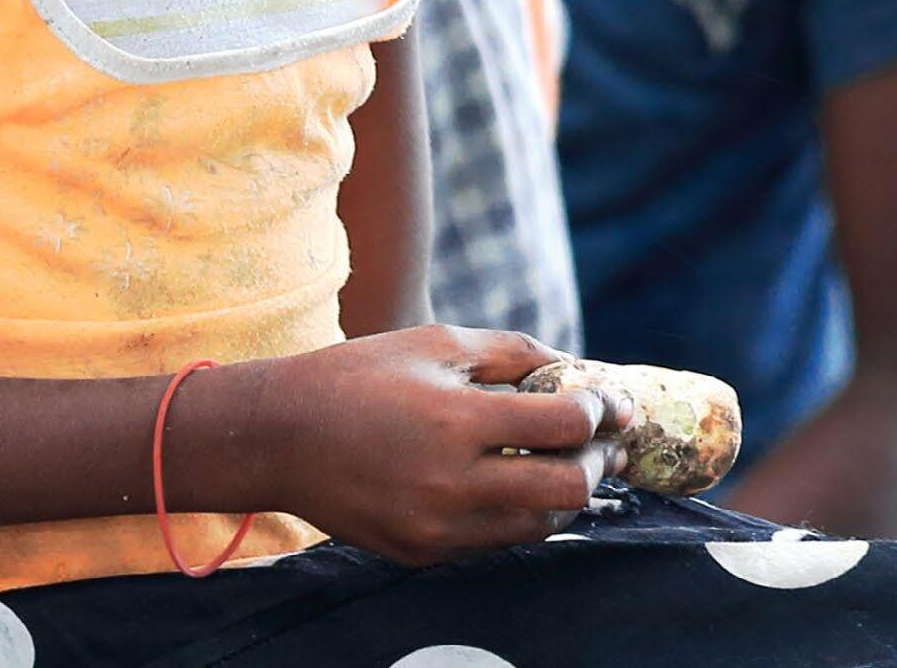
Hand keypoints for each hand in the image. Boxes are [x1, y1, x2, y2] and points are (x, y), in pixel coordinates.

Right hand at [256, 326, 631, 564]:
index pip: (562, 427)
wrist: (282, 436)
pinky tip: (519, 482)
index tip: (614, 402)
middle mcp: (453, 484)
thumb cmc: (361, 376)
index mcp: (456, 420)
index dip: (600, 411)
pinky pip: (496, 541)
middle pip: (566, 491)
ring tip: (571, 463)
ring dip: (566, 495)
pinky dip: (520, 513)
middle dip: (597, 462)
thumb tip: (574, 368)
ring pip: (538, 527)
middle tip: (605, 440)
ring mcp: (438, 528)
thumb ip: (511, 353)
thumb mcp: (436, 342)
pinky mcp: (425, 554)